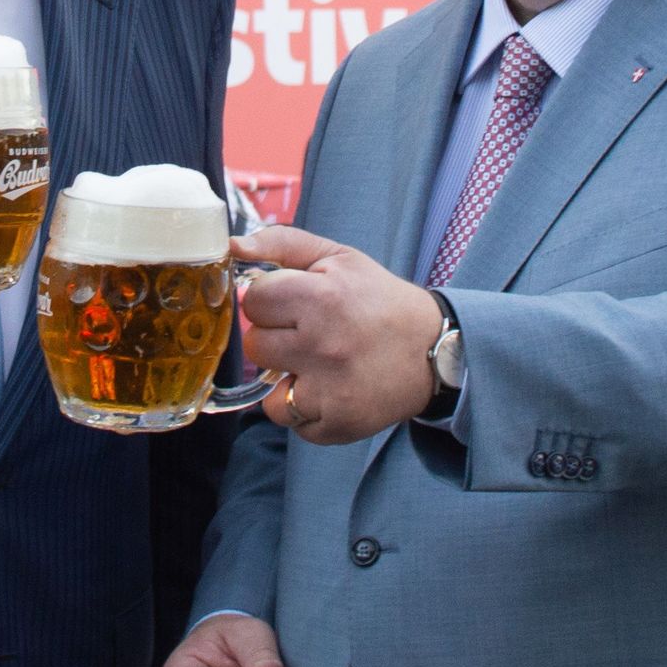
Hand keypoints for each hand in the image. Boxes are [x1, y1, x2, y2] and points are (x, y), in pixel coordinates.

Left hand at [234, 227, 439, 445]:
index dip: (271, 301)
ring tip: (318, 363)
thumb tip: (233, 246)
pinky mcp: (337, 422)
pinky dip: (302, 407)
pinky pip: (290, 417)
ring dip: (285, 375)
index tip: (295, 304)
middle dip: (276, 338)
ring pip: (266, 386)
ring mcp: (329, 388)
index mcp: (322, 296)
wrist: (433, 350)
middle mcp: (323, 344)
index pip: (254, 300)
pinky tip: (328, 389)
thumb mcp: (339, 258)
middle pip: (255, 344)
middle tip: (311, 334)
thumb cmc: (379, 300)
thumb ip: (282, 244)